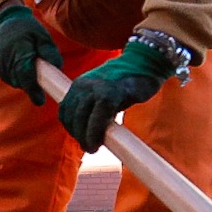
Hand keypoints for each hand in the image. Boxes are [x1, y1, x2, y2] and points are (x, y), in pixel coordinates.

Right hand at [0, 4, 62, 104]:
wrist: (6, 21)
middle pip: (20, 81)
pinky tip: (21, 66)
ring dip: (24, 80)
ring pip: (14, 81)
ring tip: (30, 66)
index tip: (40, 101)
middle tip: (42, 78)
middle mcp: (6, 59)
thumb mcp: (43, 36)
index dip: (33, 89)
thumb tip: (57, 66)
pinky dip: (17, 77)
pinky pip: (9, 78)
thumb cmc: (27, 28)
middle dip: (32, 85)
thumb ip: (49, 51)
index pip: (25, 74)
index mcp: (19, 50)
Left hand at [57, 31, 189, 151]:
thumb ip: (93, 108)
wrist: (146, 64)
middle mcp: (84, 85)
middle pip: (72, 117)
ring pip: (81, 120)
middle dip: (78, 136)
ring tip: (93, 147)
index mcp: (79, 85)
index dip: (71, 128)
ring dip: (85, 138)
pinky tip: (100, 142)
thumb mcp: (103, 94)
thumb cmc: (127, 83)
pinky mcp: (110, 94)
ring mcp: (96, 89)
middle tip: (89, 147)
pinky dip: (95, 134)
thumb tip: (87, 133)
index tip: (81, 138)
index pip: (65, 111)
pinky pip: (97, 119)